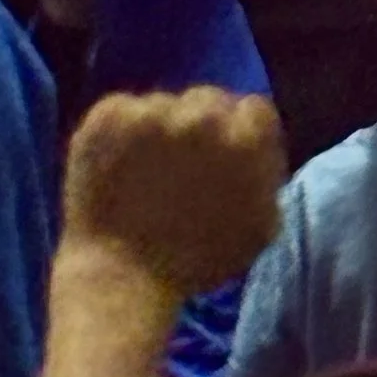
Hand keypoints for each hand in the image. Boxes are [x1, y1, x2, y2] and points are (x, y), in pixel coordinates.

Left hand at [63, 88, 285, 297]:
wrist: (122, 277)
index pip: (253, 110)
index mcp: (246, 138)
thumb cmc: (197, 261)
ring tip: (143, 169)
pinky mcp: (108, 117)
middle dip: (200, 127)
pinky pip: (119, 111)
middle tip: (182, 164)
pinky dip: (118, 133)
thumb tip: (260, 149)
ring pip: (162, 106)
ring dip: (157, 129)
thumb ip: (269, 174)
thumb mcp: (262, 226)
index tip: (221, 159)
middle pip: (208, 100)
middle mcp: (202, 115)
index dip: (239, 134)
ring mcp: (151, 112)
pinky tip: (116, 164)